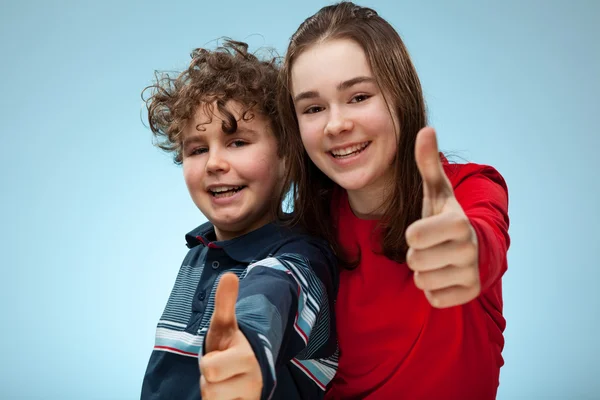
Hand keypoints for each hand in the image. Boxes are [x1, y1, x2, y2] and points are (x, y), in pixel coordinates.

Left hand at [200, 273, 261, 399]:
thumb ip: (224, 303)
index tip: (218, 356)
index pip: (209, 369)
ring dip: (214, 395)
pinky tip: (227, 395)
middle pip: (209, 390)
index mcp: (245, 358)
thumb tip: (229, 275)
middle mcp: (252, 381)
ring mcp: (250, 397)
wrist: (248, 369)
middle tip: (219, 372)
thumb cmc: (230, 346)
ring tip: (223, 384)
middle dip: (209, 382)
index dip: (207, 363)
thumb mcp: (224, 325)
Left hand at [405, 127, 479, 307]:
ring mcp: (471, 274)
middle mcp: (469, 249)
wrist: (474, 248)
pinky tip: (444, 275)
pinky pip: (433, 298)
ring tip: (437, 260)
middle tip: (430, 247)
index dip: (412, 234)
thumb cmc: (446, 218)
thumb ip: (428, 164)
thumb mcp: (437, 192)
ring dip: (423, 272)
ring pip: (422, 281)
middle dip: (416, 254)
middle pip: (414, 260)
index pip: (413, 235)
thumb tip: (426, 129)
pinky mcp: (469, 294)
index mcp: (458, 222)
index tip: (424, 229)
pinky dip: (433, 289)